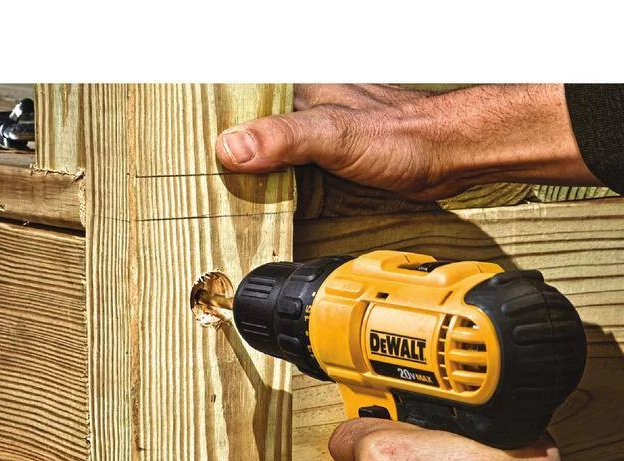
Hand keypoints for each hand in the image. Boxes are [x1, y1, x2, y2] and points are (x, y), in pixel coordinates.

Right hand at [216, 84, 599, 200]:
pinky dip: (275, 191)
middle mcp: (299, 110)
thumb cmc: (401, 136)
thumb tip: (232, 149)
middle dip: (222, 158)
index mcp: (293, 92)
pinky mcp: (327, 162)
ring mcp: (313, 137)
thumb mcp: (334, 135)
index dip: (207, 124)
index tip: (179, 152)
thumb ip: (283, 139)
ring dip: (248, 178)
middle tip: (193, 187)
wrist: (445, 157)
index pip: (234, 100)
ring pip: (266, 154)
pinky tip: (266, 206)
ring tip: (218, 201)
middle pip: (245, 131)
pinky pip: (289, 174)